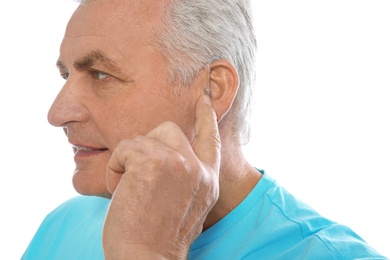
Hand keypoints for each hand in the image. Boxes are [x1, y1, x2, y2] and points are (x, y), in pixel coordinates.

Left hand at [102, 95, 220, 258]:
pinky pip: (125, 148)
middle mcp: (198, 170)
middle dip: (148, 144)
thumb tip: (166, 154)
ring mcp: (179, 163)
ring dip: (129, 161)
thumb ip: (184, 177)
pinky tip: (120, 190)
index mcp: (207, 181)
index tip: (203, 98)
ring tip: (128, 189)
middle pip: (169, 130)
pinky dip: (115, 168)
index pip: (210, 139)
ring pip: (145, 137)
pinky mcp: (153, 162)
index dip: (206, 117)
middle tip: (136, 172)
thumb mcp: (184, 205)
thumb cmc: (155, 238)